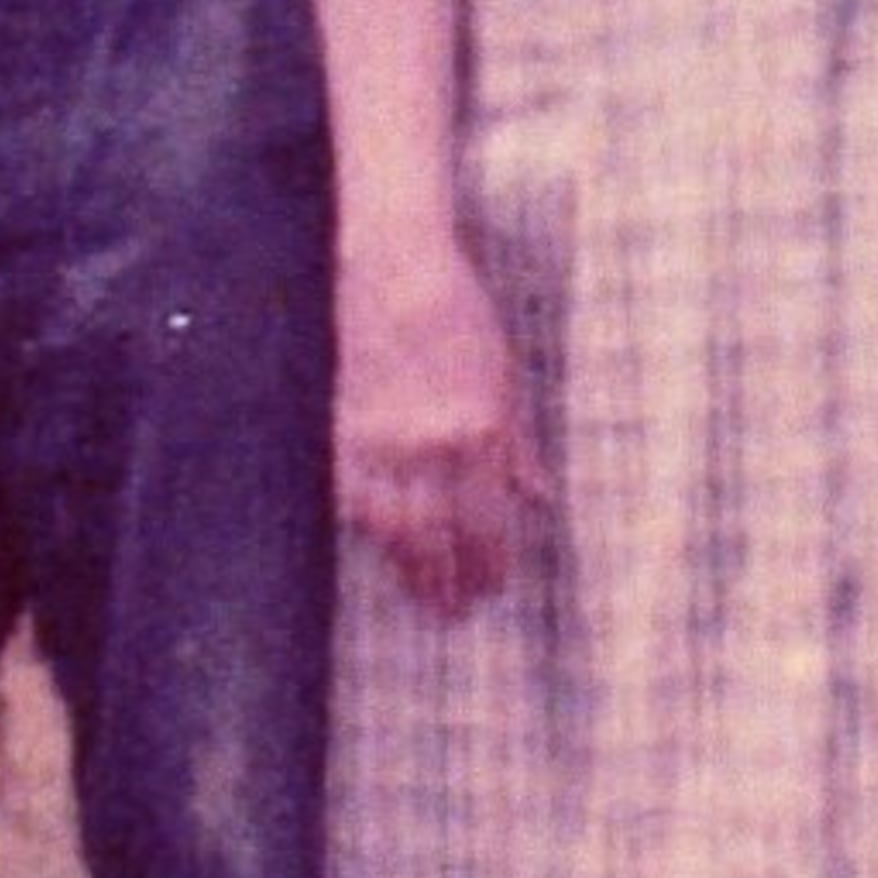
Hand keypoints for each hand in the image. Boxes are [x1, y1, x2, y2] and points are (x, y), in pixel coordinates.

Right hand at [337, 240, 548, 612]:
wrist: (390, 265)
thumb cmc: (457, 312)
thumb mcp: (504, 375)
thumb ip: (518, 443)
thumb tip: (538, 499)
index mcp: (480, 428)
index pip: (489, 522)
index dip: (491, 565)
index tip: (493, 588)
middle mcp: (430, 443)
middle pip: (440, 538)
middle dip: (450, 583)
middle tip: (457, 612)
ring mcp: (379, 439)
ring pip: (393, 530)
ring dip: (410, 572)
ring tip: (424, 597)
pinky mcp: (339, 430)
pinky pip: (351, 499)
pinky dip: (367, 531)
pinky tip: (378, 548)